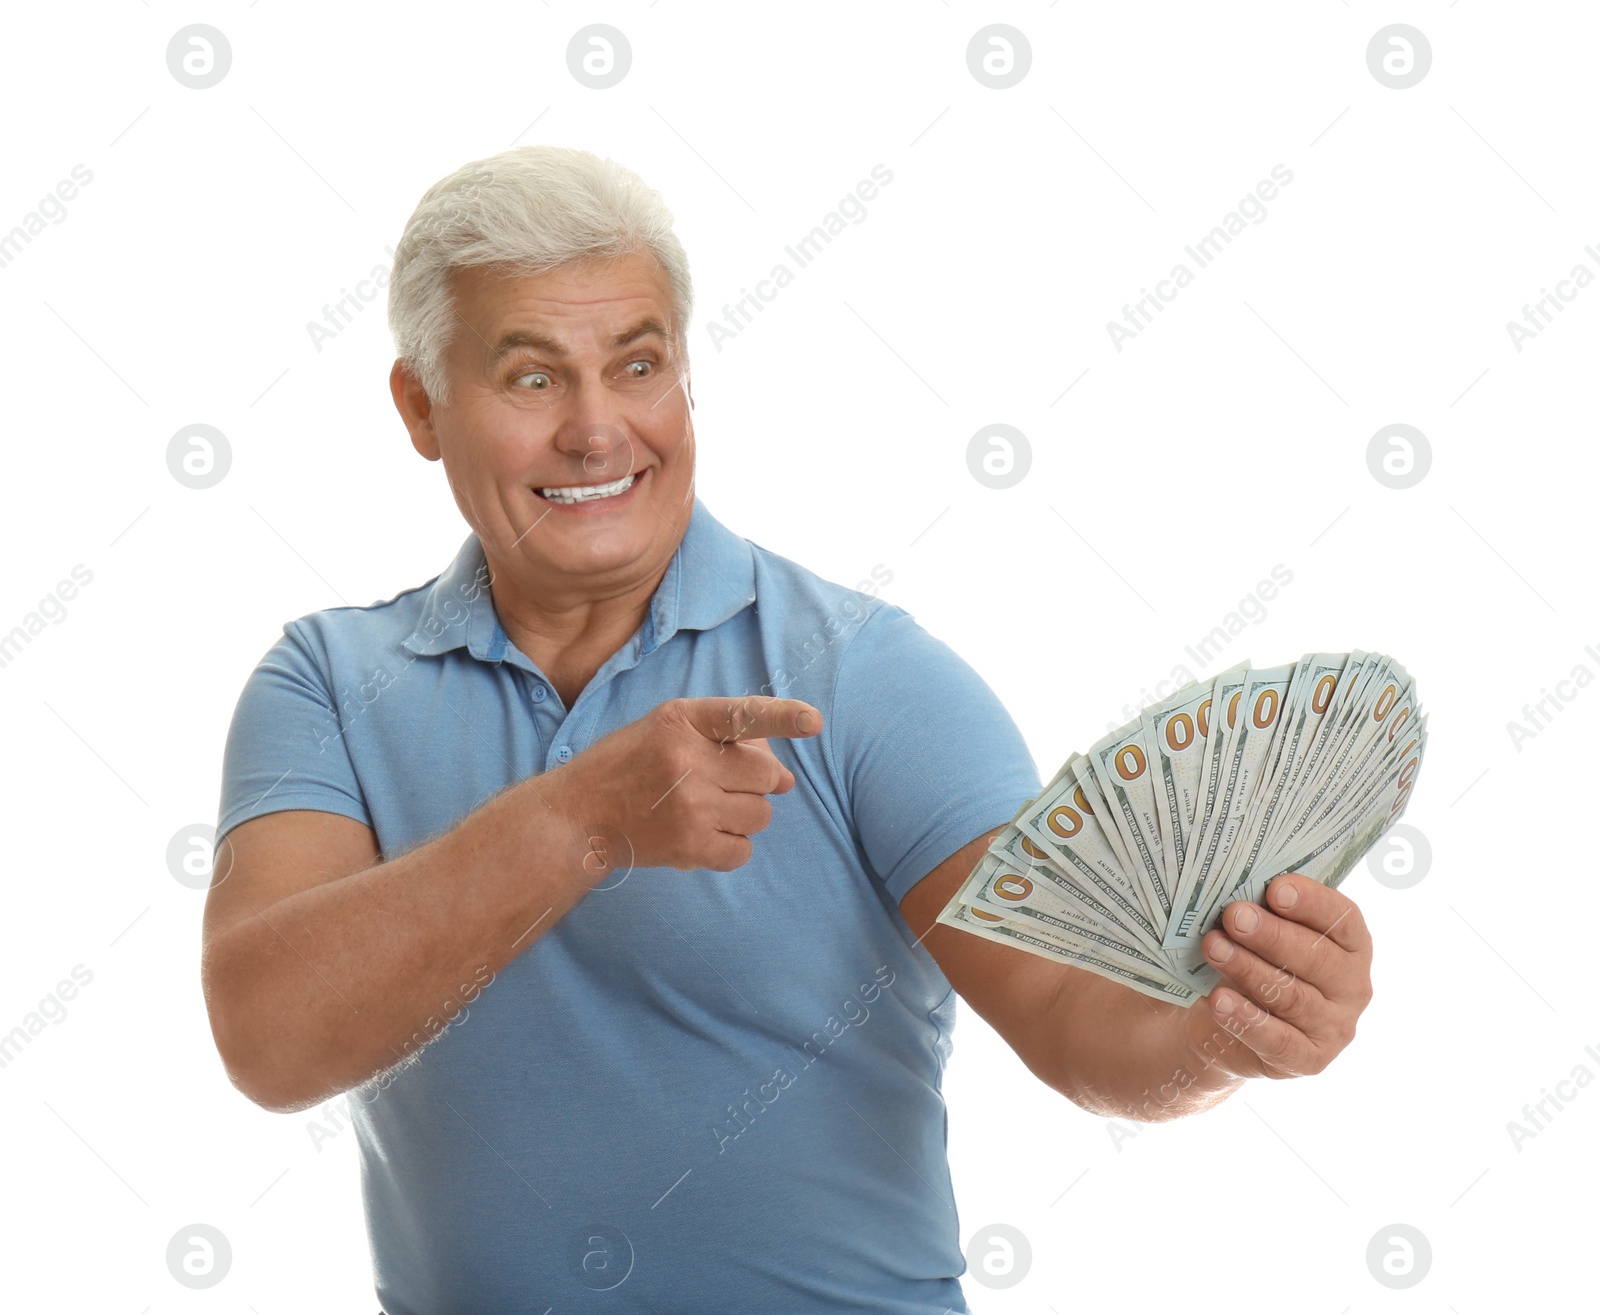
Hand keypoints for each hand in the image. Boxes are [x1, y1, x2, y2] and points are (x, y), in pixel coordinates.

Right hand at [546, 695, 822, 876]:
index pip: (743, 715)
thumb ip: (720, 735)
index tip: (813, 722)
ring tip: (710, 809)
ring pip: (761, 814)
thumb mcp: (666, 729)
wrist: (578, 816)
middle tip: (729, 784)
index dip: (783, 718)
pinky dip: (732, 846)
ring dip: (746, 814)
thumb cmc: (629, 765)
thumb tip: (780, 767)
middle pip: (765, 775)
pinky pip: (743, 850)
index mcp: (680, 720)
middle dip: (760, 782)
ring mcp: (688, 806)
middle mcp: (686, 760)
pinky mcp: (688, 846)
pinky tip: (704, 834)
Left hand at [1186, 872, 1374, 1080]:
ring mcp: (1335, 1027)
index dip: (1312, 903)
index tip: (1275, 889)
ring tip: (1213, 948)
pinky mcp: (1309, 1060)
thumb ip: (1263, 910)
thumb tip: (1239, 889)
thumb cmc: (1250, 958)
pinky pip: (1278, 1040)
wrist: (1221, 1019)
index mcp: (1351, 945)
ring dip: (1249, 969)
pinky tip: (1219, 999)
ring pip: (1292, 996)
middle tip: (1233, 916)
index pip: (1343, 919)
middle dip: (1272, 935)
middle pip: (1317, 957)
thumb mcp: (1259, 930)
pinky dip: (1246, 1019)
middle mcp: (1353, 987)